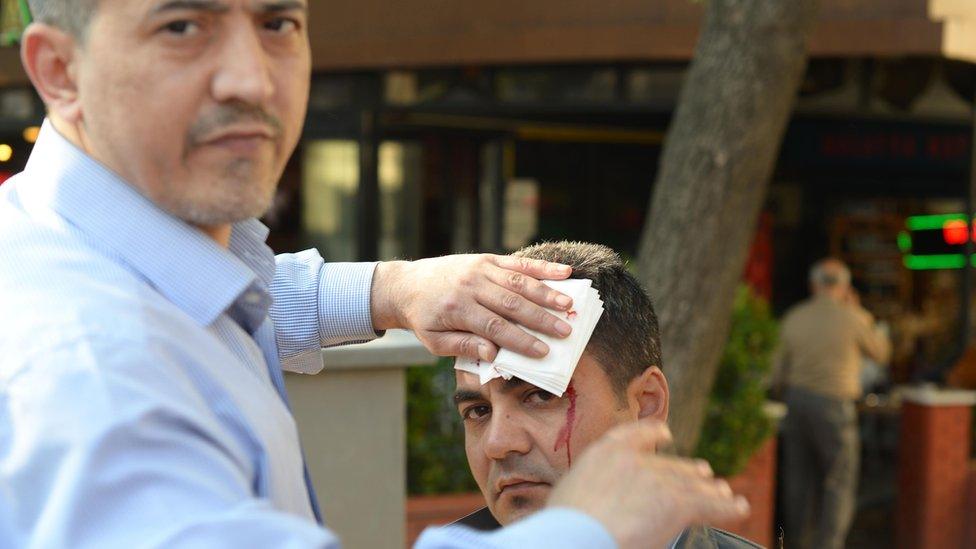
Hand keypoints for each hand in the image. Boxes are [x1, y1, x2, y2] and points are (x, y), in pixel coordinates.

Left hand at [371, 254, 574, 360]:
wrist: (405, 285)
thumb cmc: (423, 318)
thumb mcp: (434, 342)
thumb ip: (464, 347)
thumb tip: (493, 353)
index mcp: (457, 309)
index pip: (495, 327)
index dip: (521, 340)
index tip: (543, 352)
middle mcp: (471, 286)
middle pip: (512, 304)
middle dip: (541, 319)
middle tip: (566, 331)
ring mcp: (480, 269)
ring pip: (518, 281)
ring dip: (546, 293)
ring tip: (569, 305)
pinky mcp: (486, 259)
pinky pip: (516, 262)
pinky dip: (541, 268)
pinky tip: (563, 273)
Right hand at [548, 421, 749, 548]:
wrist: (574, 537)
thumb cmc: (563, 526)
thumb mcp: (569, 493)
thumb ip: (592, 485)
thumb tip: (599, 499)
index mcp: (605, 452)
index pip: (635, 434)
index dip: (653, 433)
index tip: (665, 433)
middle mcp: (634, 459)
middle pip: (669, 464)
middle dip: (688, 471)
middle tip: (704, 474)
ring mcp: (657, 480)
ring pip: (692, 483)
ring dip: (711, 489)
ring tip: (724, 493)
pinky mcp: (677, 503)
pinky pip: (710, 505)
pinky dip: (728, 507)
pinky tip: (738, 507)